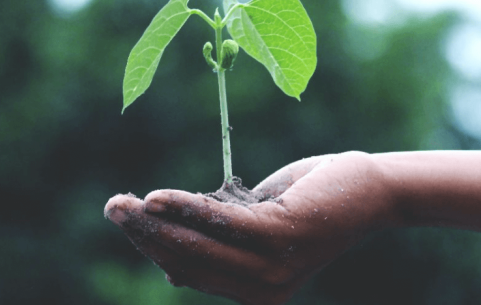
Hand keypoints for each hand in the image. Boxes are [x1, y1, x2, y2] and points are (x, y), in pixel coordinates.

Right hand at [105, 151, 397, 304]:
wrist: (369, 190)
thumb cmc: (310, 202)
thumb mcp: (257, 224)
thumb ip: (220, 241)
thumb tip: (171, 267)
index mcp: (253, 291)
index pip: (189, 271)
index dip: (152, 246)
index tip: (127, 218)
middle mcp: (261, 290)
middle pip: (186, 261)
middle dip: (144, 235)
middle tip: (112, 207)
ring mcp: (271, 268)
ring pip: (197, 246)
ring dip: (155, 223)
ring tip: (122, 203)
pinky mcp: (280, 237)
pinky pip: (221, 223)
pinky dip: (187, 208)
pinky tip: (157, 197)